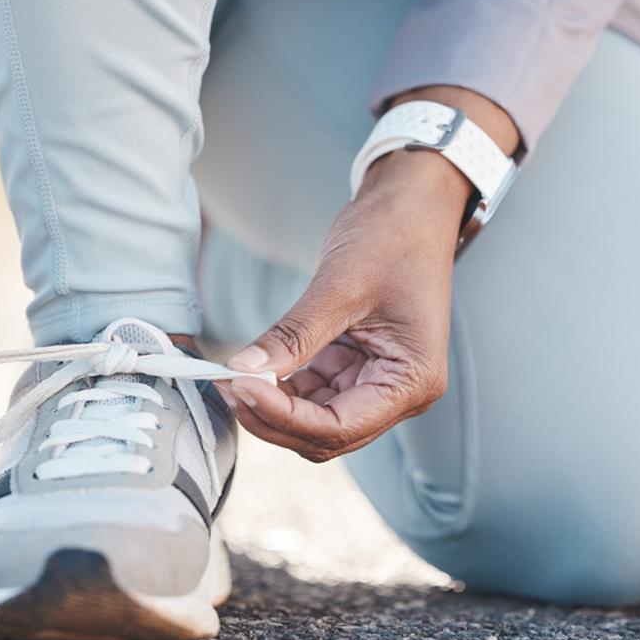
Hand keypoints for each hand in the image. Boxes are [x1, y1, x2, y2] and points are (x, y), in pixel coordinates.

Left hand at [219, 150, 467, 460]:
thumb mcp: (339, 286)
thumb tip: (242, 370)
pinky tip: (252, 367)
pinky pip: (312, 394)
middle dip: (273, 417)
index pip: (339, 427)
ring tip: (231, 374)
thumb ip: (292, 335)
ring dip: (272, 405)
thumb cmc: (392, 237)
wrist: (412, 204)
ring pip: (314, 420)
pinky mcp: (355, 367)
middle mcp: (400, 393)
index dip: (284, 417)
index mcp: (411, 381)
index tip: (240, 386)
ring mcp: (377, 382)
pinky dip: (281, 387)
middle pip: (326, 435)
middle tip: (226, 383)